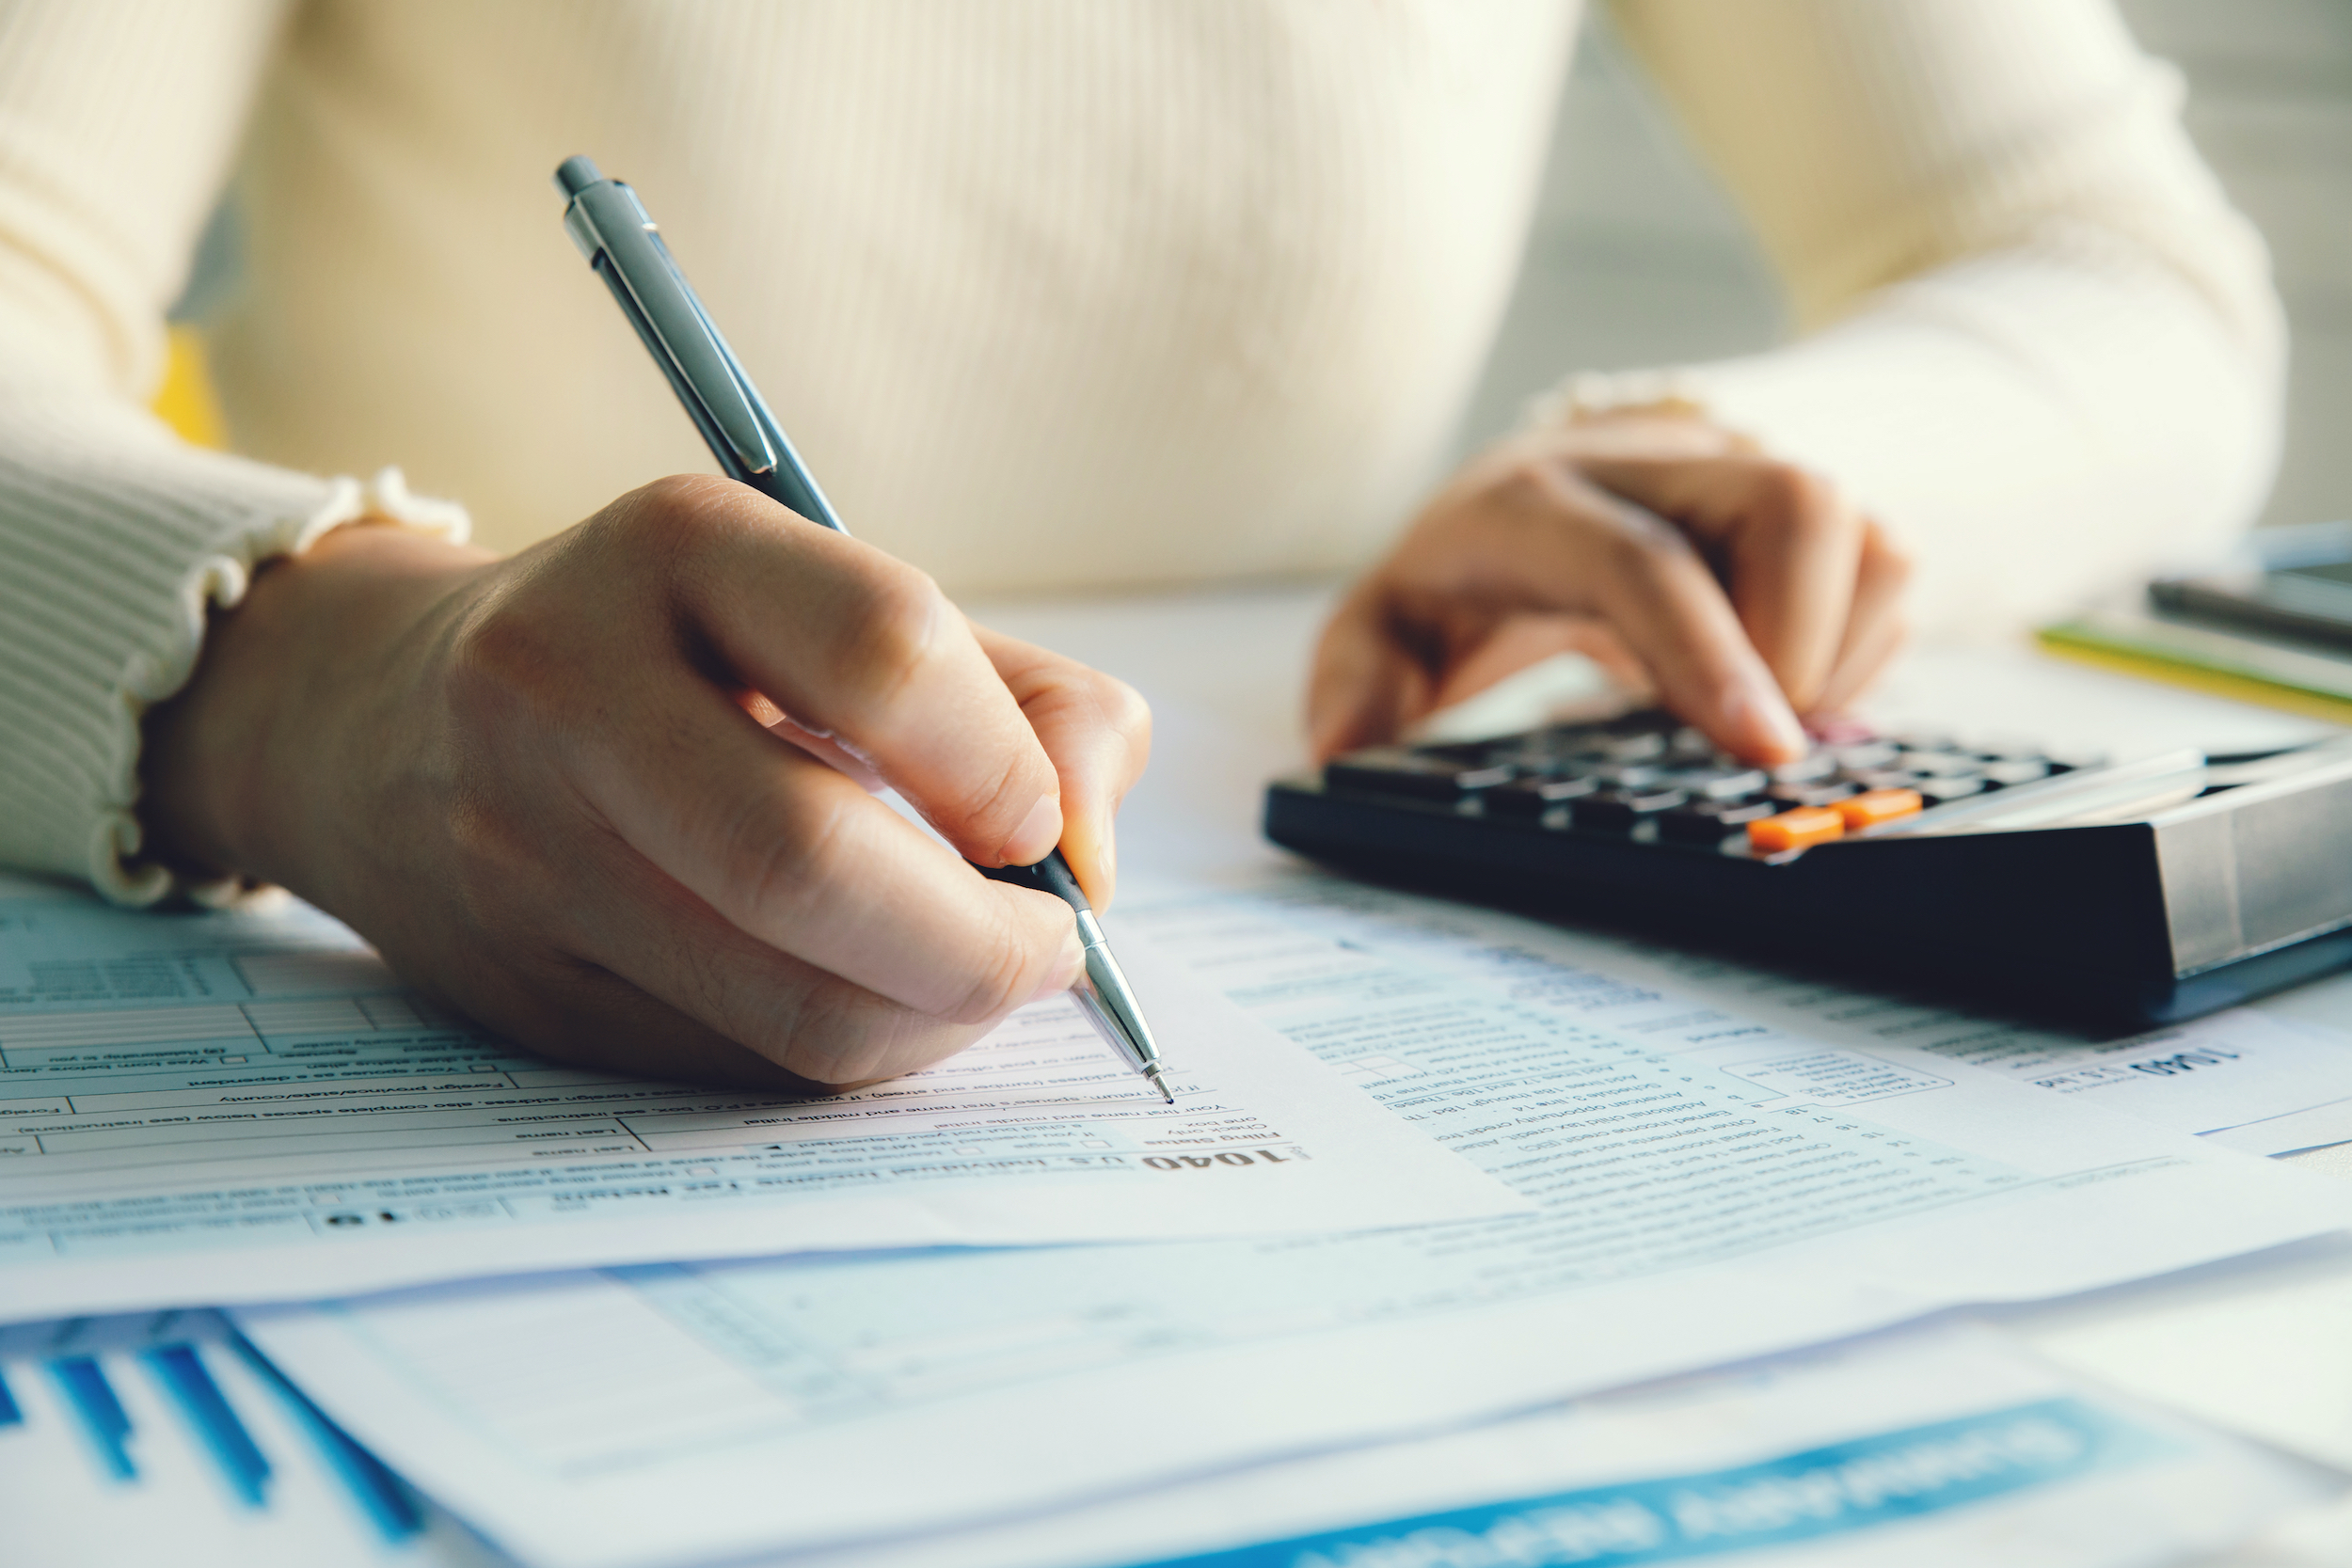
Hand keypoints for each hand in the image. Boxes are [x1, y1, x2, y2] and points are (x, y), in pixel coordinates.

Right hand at [140, 475, 1150, 1089]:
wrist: (388, 721)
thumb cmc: (685, 654)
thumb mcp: (844, 605)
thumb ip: (1024, 698)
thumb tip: (1090, 854)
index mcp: (677, 546)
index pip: (884, 655)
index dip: (1006, 768)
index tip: (1047, 827)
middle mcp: (570, 685)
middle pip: (810, 859)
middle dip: (981, 942)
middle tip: (1051, 949)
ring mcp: (526, 847)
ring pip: (786, 999)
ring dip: (936, 1017)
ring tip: (981, 975)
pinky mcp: (529, 986)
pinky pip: (745, 1060)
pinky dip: (858, 1048)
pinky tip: (883, 999)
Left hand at [1308, 414, 1909, 764]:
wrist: (1534, 494)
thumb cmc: (1463, 578)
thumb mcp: (1384, 629)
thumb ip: (1358, 681)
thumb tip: (1345, 749)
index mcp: (1538, 499)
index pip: (1644, 560)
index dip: (1709, 654)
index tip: (1761, 751)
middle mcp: (1654, 463)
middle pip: (1793, 501)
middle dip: (1802, 639)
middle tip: (1753, 741)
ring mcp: (1742, 474)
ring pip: (1862, 530)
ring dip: (1838, 647)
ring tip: (1759, 715)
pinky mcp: (1804, 506)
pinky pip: (1888, 564)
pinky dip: (1861, 645)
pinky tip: (1785, 689)